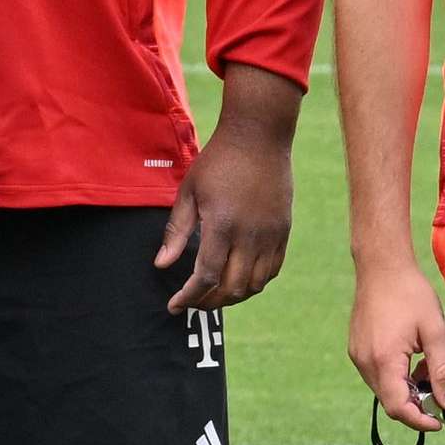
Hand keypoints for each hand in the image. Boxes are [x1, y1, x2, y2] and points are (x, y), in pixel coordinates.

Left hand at [161, 111, 295, 313]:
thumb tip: (161, 264)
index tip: (174, 307)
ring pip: (255, 284)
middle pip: (232, 288)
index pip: (206, 276)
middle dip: (209, 302)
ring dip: (232, 296)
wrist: (259, 138)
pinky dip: (255, 282)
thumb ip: (175, 232)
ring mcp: (271, 235)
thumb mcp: (188, 192)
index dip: (189, 296)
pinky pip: (272, 270)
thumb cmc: (217, 162)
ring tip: (213, 294)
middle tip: (192, 302)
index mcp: (222, 225)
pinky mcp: (283, 231)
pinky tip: (238, 279)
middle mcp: (250, 235)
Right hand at [346, 257, 444, 429]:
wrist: (381, 266)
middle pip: (391, 401)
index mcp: (383, 360)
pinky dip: (397, 376)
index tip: (440, 421)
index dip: (420, 421)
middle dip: (418, 403)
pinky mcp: (358, 349)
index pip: (399, 407)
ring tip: (427, 365)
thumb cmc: (409, 293)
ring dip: (408, 389)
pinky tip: (412, 357)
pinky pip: (378, 375)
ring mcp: (358, 355)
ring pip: (384, 389)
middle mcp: (365, 362)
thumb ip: (443, 371)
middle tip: (441, 388)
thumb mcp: (435, 332)